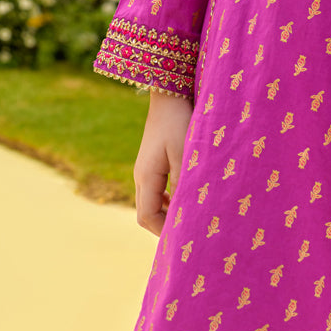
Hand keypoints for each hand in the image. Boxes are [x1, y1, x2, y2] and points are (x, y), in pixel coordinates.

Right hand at [133, 90, 192, 235]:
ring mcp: (146, 167)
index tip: (183, 239)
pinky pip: (157, 188)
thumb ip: (183, 182)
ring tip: (190, 218)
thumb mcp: (184, 152)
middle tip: (188, 234)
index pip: (146, 217)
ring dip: (167, 212)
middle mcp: (141, 175)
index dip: (162, 232)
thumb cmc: (179, 120)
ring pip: (152, 200)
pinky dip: (169, 198)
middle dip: (164, 225)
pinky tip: (187, 196)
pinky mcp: (154, 159)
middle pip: (146, 212)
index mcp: (146, 176)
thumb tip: (185, 211)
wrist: (168, 91)